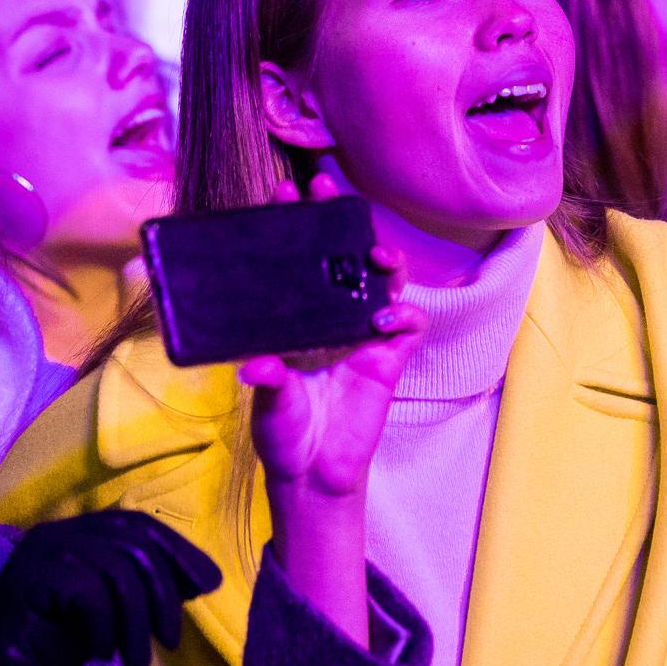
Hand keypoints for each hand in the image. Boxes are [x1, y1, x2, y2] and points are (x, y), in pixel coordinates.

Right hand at [0, 511, 221, 665]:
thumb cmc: (52, 645)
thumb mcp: (112, 612)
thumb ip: (145, 589)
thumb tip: (201, 578)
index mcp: (80, 531)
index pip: (142, 526)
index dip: (180, 552)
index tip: (209, 584)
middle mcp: (63, 530)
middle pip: (137, 545)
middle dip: (165, 593)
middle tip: (171, 640)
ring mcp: (46, 547)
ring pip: (120, 572)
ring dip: (138, 622)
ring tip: (139, 660)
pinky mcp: (35, 573)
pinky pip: (93, 594)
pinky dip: (106, 628)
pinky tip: (102, 653)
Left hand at [240, 172, 425, 504]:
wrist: (312, 474)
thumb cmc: (284, 432)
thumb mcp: (268, 401)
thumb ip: (268, 380)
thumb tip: (257, 364)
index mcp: (301, 318)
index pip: (301, 260)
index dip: (297, 224)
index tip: (284, 194)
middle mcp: (335, 318)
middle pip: (347, 257)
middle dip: (344, 219)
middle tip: (329, 191)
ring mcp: (365, 336)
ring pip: (386, 282)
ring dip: (385, 261)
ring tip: (375, 255)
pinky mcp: (389, 360)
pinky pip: (410, 326)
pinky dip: (404, 315)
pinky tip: (386, 319)